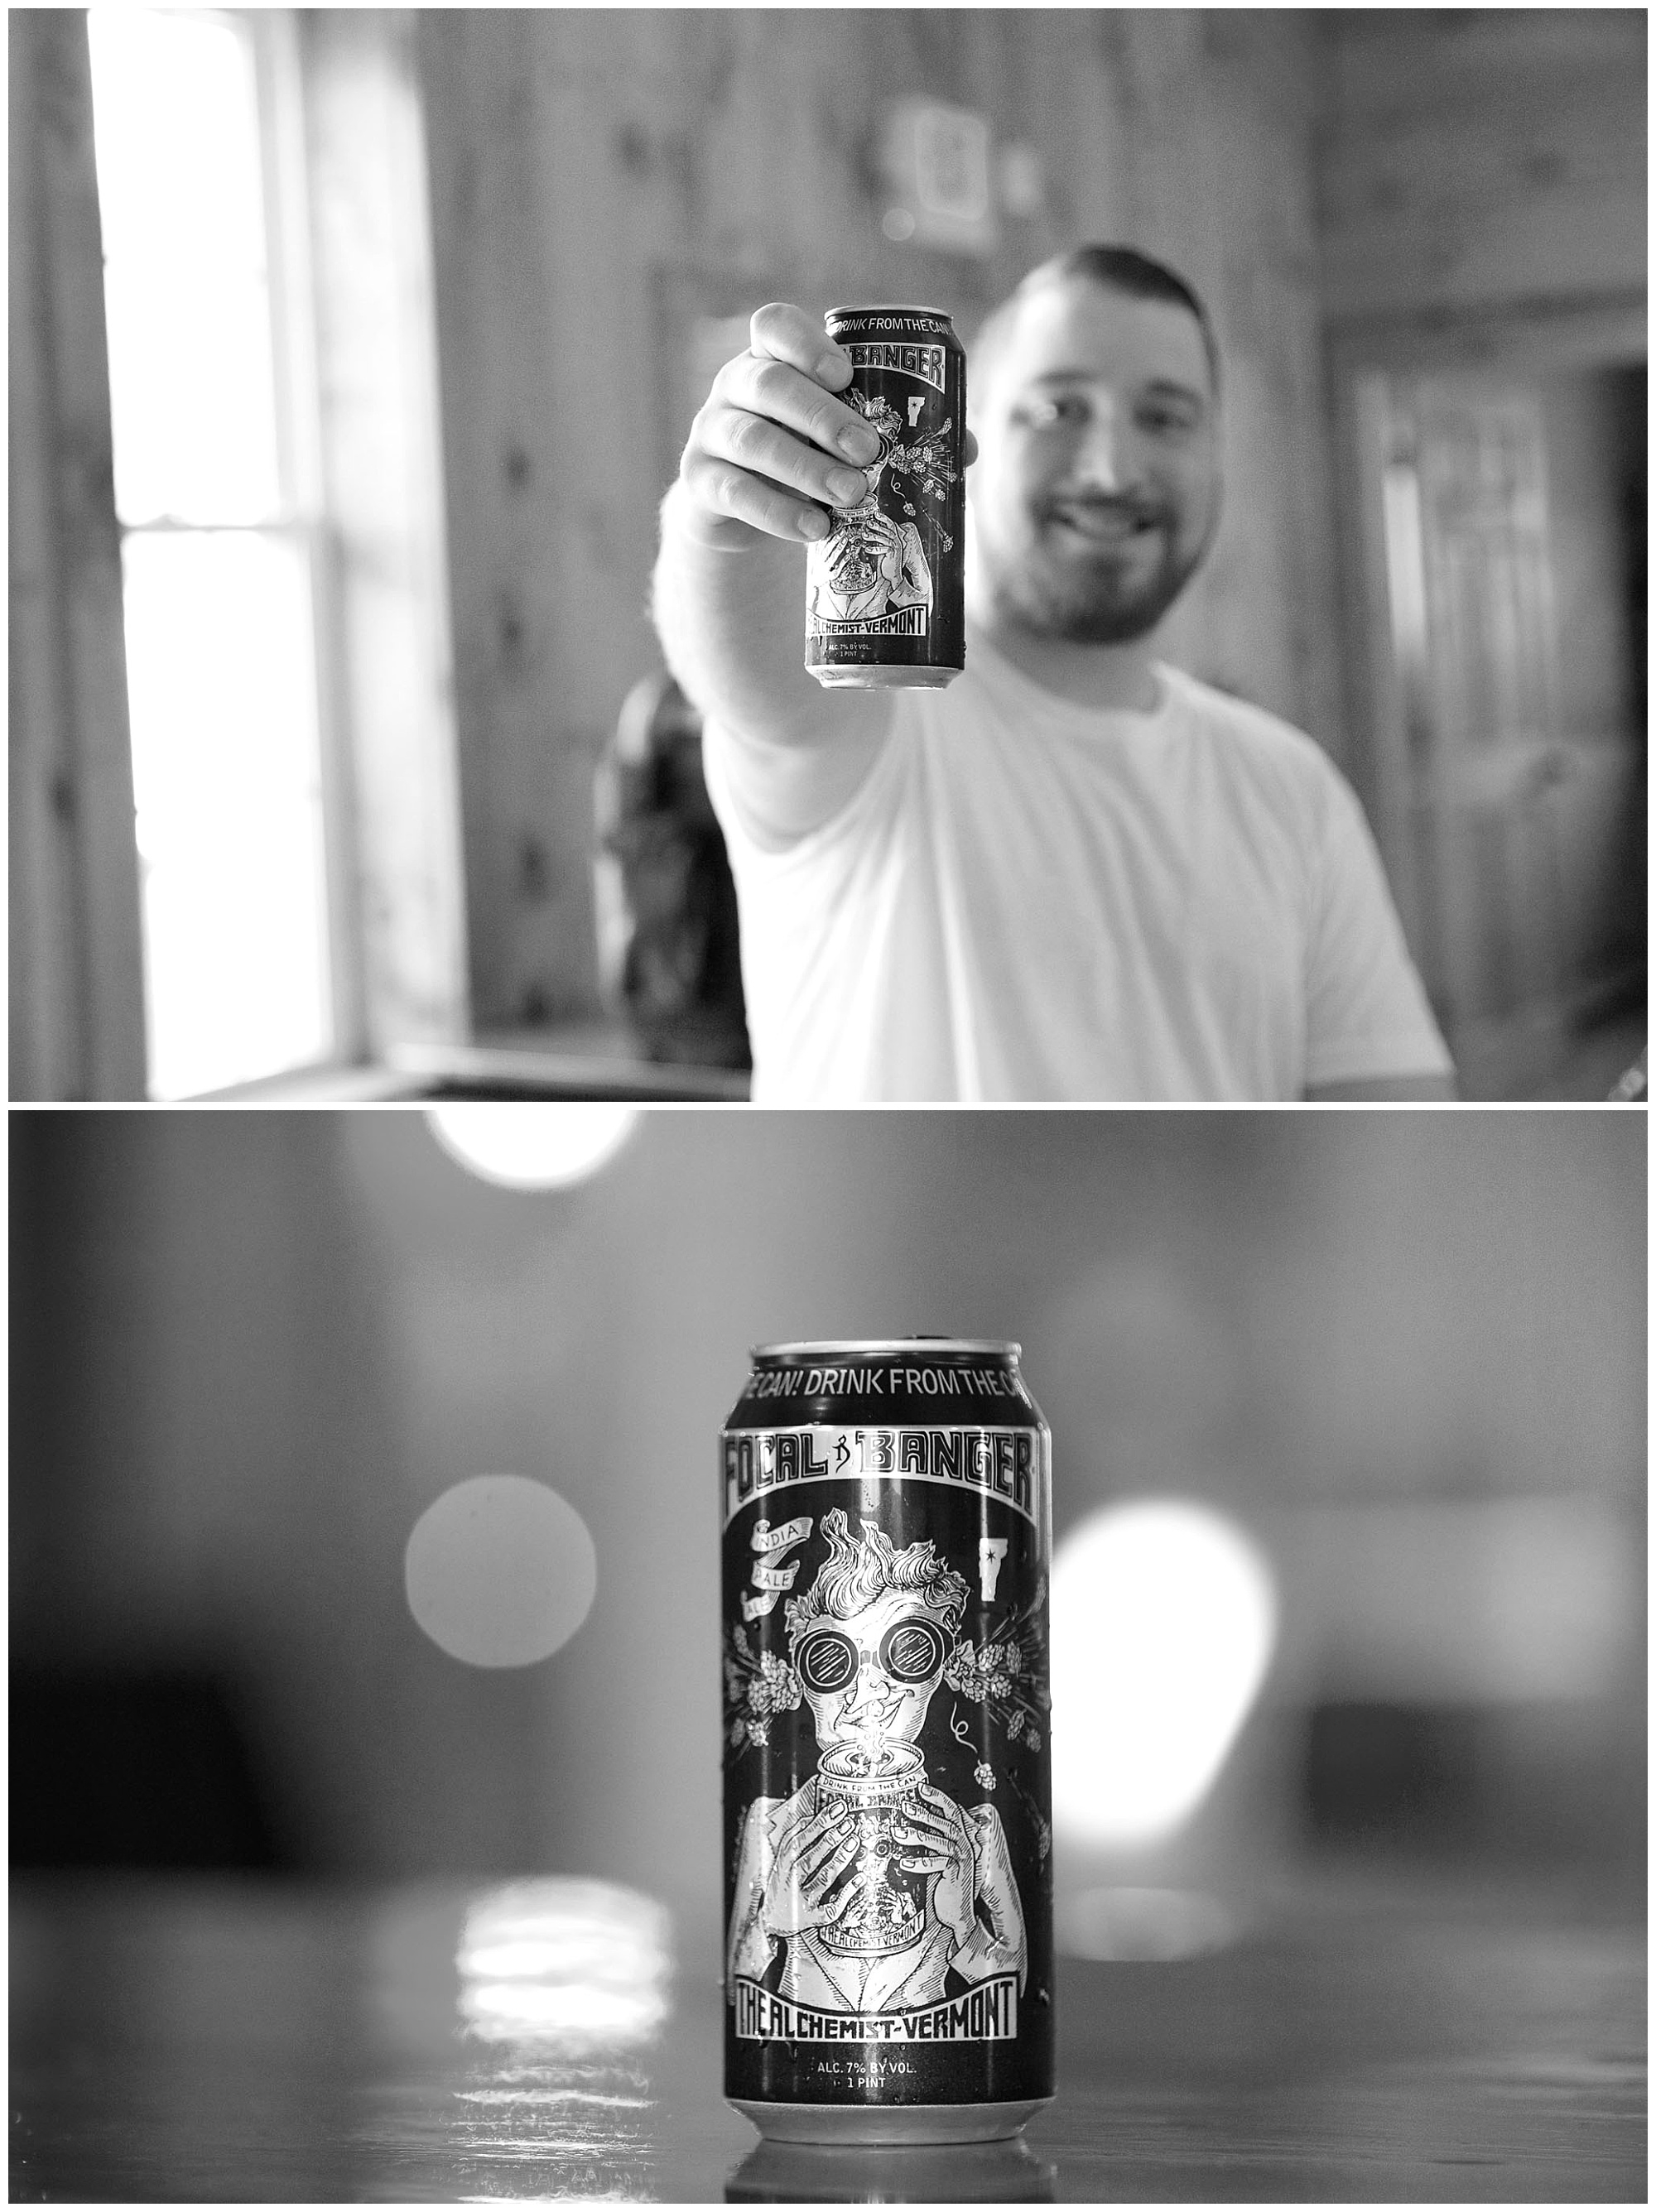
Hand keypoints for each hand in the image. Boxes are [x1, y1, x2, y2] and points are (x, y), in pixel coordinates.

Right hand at [677, 303, 978, 548]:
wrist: (750, 516)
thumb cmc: (808, 458)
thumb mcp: (841, 438)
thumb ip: (895, 432)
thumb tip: (966, 447)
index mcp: (772, 360)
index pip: (772, 325)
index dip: (805, 343)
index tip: (844, 374)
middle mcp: (734, 387)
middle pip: (768, 384)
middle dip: (822, 417)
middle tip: (868, 451)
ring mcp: (710, 433)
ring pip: (751, 439)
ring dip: (805, 468)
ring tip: (851, 495)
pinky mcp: (699, 482)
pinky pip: (732, 491)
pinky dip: (777, 511)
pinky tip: (813, 529)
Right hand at [760, 1797, 861, 1941]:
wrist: (770, 1922)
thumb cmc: (781, 1886)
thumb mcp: (780, 1863)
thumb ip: (793, 1842)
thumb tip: (809, 1819)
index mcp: (782, 1865)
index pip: (801, 1839)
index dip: (820, 1822)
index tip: (837, 1808)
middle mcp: (790, 1882)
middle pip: (812, 1857)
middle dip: (832, 1838)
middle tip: (849, 1822)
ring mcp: (801, 1901)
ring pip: (823, 1878)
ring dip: (839, 1859)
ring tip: (854, 1841)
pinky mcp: (811, 1918)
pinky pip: (831, 1907)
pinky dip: (846, 1893)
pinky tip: (860, 1879)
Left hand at [893, 1784, 977, 1948]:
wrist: (958, 1914)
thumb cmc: (947, 1884)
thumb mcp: (940, 1858)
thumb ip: (934, 1842)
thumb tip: (914, 1824)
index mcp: (961, 1838)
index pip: (952, 1811)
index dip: (937, 1798)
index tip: (920, 1788)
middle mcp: (965, 1847)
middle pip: (946, 1823)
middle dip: (925, 1812)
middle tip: (905, 1805)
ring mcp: (963, 1861)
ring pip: (941, 1842)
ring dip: (918, 1835)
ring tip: (898, 1833)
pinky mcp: (957, 1876)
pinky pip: (939, 1864)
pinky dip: (921, 1863)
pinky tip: (905, 1863)